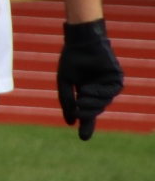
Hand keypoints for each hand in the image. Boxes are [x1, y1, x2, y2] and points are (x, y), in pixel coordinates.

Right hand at [58, 19, 122, 139]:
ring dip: (92, 104)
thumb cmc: (71, 60)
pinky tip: (87, 90)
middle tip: (78, 114)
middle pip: (96, 110)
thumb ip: (67, 102)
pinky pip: (110, 92)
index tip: (83, 138)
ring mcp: (108, 85)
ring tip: (80, 100)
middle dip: (88, 114)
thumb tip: (70, 122)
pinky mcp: (116, 79)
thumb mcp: (64, 83)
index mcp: (86, 92)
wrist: (81, 43)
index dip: (86, 124)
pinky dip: (99, 94)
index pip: (87, 112)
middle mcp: (98, 90)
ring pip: (104, 103)